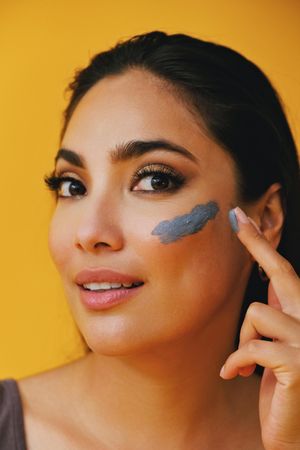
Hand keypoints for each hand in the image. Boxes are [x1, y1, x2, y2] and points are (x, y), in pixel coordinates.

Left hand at [220, 206, 299, 449]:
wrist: (295, 436)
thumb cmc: (282, 393)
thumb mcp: (275, 351)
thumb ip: (275, 322)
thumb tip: (263, 295)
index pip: (286, 274)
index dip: (264, 245)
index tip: (243, 219)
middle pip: (284, 273)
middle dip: (257, 242)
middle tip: (235, 216)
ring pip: (256, 314)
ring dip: (242, 341)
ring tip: (243, 364)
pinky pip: (251, 347)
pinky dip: (236, 362)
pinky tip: (237, 376)